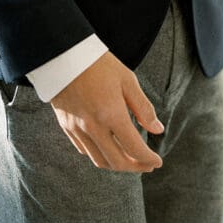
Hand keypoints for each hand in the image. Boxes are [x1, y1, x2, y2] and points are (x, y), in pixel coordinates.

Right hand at [50, 51, 163, 171]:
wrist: (64, 55)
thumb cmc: (99, 65)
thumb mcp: (127, 80)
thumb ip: (143, 108)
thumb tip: (158, 130)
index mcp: (111, 114)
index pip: (134, 148)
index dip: (147, 159)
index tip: (157, 161)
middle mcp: (93, 127)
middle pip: (116, 161)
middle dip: (135, 166)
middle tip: (147, 164)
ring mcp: (77, 129)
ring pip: (99, 160)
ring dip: (117, 165)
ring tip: (130, 159)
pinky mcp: (66, 127)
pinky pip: (84, 150)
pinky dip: (99, 155)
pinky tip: (108, 148)